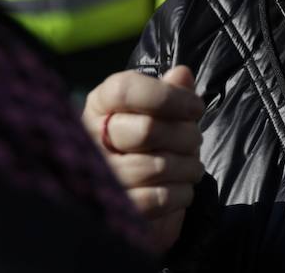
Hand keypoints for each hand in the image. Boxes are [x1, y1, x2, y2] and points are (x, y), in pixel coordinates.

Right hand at [83, 66, 203, 253]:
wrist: (139, 201)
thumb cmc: (152, 146)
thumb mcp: (164, 115)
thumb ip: (173, 93)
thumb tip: (182, 74)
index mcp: (100, 106)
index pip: (125, 89)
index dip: (167, 96)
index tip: (195, 107)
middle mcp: (88, 140)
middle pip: (147, 129)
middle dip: (185, 135)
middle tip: (194, 141)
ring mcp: (97, 178)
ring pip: (157, 166)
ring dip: (188, 167)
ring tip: (191, 167)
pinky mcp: (113, 211)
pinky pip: (157, 199)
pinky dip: (181, 193)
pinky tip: (180, 189)